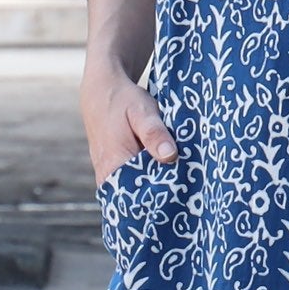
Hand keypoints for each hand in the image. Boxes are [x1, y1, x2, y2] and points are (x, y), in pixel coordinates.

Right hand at [80, 65, 177, 189]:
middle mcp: (108, 176)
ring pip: (135, 192)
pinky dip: (147, 182)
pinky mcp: (110, 172)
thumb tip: (170, 156)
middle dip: (162, 195)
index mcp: (115, 164)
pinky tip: (165, 175)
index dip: (165, 196)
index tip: (186, 193)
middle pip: (139, 198)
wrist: (100, 91)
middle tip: (188, 189)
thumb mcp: (142, 111)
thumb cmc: (123, 101)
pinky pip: (130, 185)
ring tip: (179, 184)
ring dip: (155, 188)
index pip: (142, 195)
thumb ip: (154, 134)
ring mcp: (107, 176)